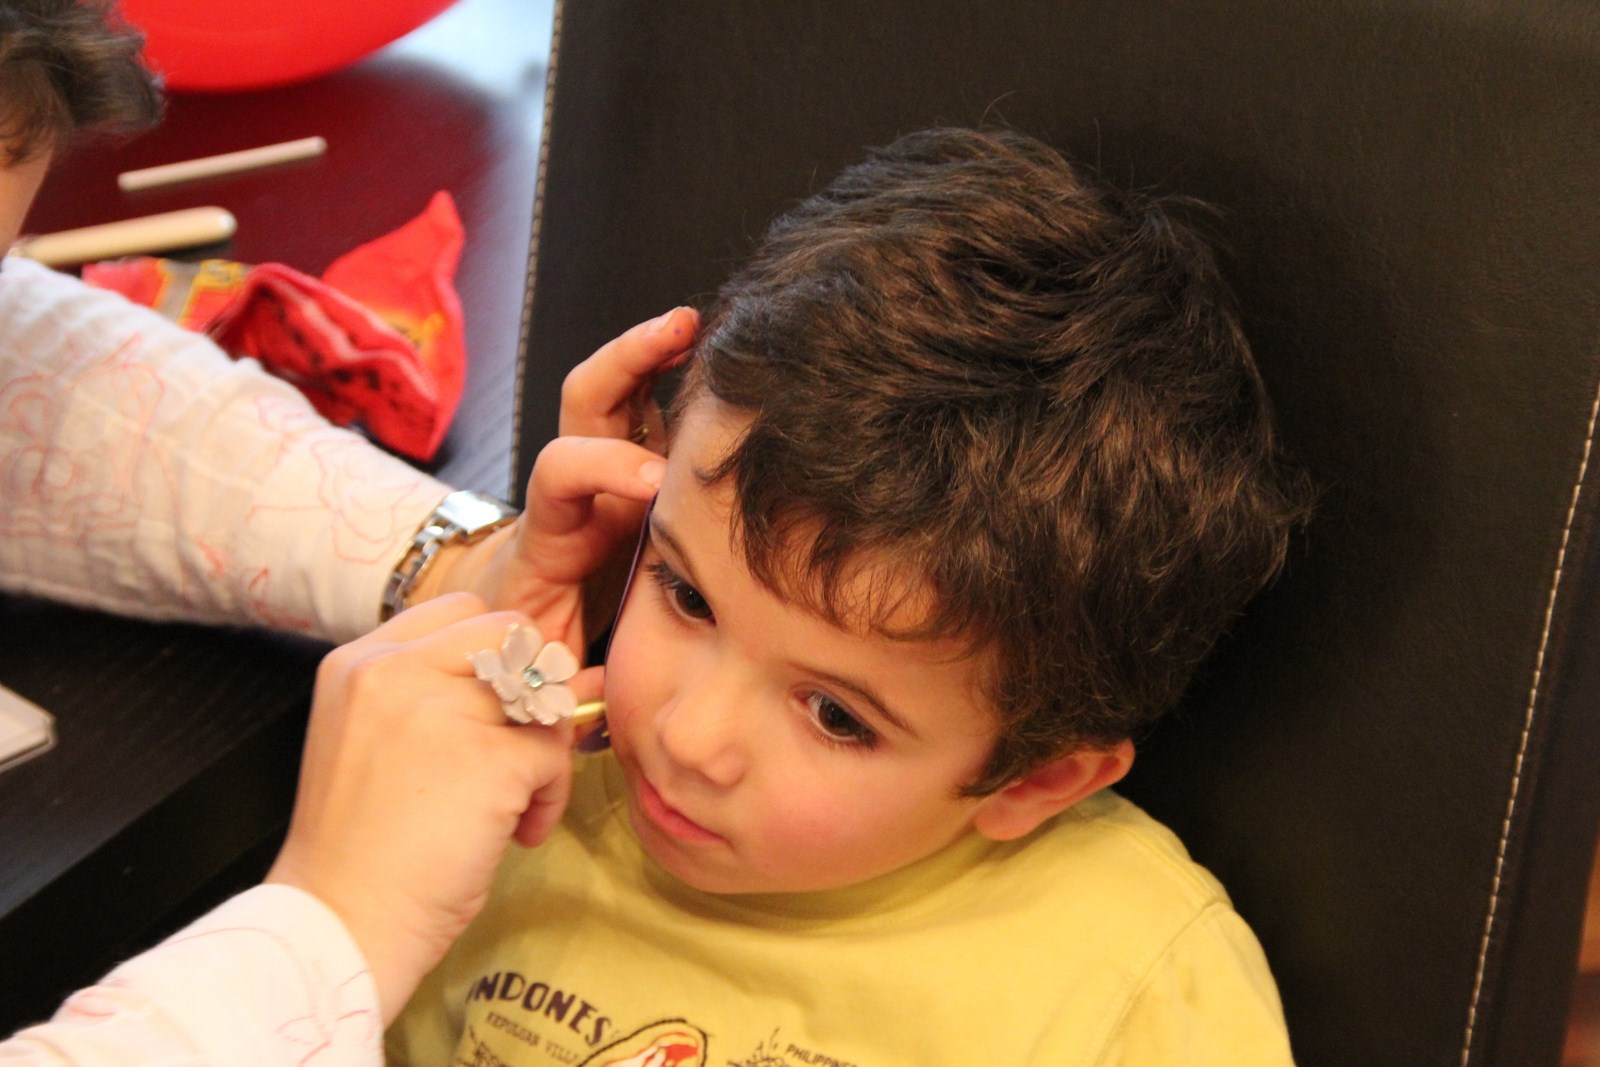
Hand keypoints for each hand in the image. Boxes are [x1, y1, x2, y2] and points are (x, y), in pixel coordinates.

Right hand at [265, 594, 600, 1021]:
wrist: (340, 924)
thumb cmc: (365, 848)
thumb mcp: (383, 743)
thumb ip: (455, 696)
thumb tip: (578, 672)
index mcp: (360, 662)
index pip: (463, 614)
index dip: (498, 660)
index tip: (493, 715)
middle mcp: (394, 670)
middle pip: (512, 636)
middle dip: (532, 692)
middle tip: (515, 756)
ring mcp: (440, 709)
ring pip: (543, 696)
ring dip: (543, 754)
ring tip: (512, 808)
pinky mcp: (486, 758)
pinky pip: (554, 756)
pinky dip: (549, 799)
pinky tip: (516, 835)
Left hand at [418, 307, 697, 649]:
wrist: (499, 628)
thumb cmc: (525, 648)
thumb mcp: (536, 669)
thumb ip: (561, 682)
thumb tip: (588, 706)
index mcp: (549, 531)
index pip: (562, 474)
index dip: (603, 468)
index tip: (654, 483)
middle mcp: (576, 489)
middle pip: (588, 403)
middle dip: (628, 359)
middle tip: (680, 332)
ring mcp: (604, 475)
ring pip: (623, 396)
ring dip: (655, 353)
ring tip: (703, 325)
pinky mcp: (633, 479)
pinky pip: (653, 417)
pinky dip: (678, 381)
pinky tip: (715, 360)